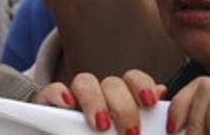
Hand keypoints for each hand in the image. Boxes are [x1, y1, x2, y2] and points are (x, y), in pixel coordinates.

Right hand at [38, 69, 165, 132]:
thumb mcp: (121, 134)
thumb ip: (140, 118)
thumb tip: (162, 93)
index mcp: (119, 99)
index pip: (133, 79)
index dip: (143, 86)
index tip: (150, 102)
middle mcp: (98, 95)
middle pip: (112, 83)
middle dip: (123, 106)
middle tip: (131, 132)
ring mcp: (72, 99)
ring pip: (85, 82)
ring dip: (95, 101)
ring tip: (101, 125)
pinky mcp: (46, 105)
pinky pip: (51, 90)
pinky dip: (59, 94)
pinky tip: (67, 105)